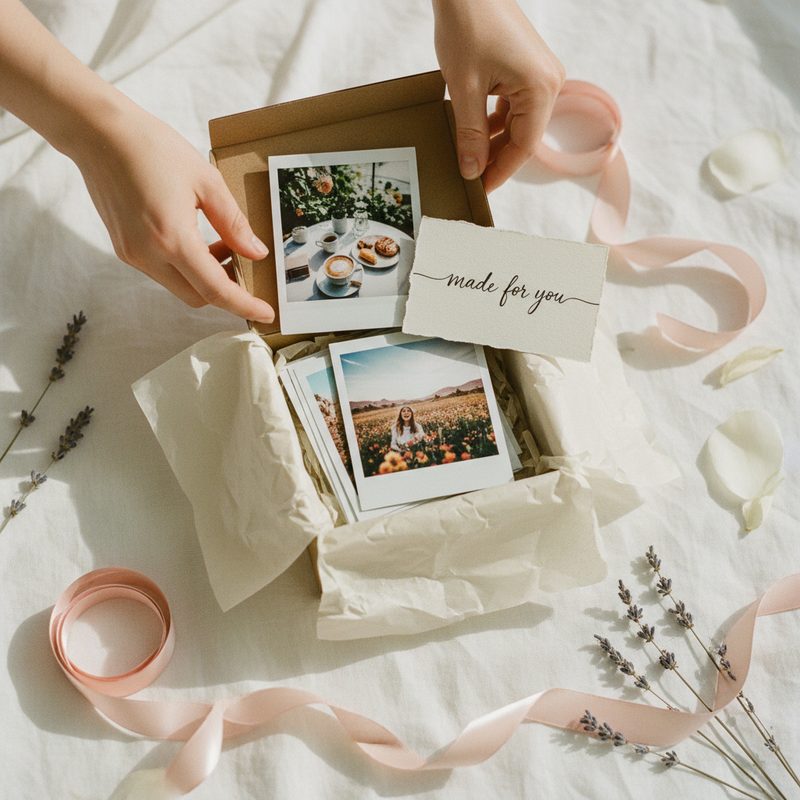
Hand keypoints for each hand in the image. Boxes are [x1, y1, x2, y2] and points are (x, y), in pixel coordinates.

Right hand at [70, 100, 274, 322]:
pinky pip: (162, 271)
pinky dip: (185, 265)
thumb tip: (256, 252)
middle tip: (244, 264)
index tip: (266, 313)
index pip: (215, 289)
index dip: (244, 304)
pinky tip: (196, 238)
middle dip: (226, 289)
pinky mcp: (124, 248)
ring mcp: (133, 254)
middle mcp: (148, 255)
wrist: (98, 133)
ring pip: (179, 286)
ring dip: (205, 275)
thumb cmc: (152, 148)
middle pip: (197, 297)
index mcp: (172, 239)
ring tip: (221, 243)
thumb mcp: (206, 181)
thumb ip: (234, 223)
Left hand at [432, 0, 564, 191]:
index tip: (479, 189)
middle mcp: (549, 81)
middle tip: (470, 178)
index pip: (524, 146)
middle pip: (523, 136)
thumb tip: (472, 170)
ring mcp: (540, 74)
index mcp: (542, 88)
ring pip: (517, 122)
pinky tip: (473, 131)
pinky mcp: (527, 68)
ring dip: (493, 140)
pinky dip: (494, 121)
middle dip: (496, 158)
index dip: (500, 171)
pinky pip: (514, 105)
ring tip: (467, 157)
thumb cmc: (468, 25)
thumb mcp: (464, 88)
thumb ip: (470, 134)